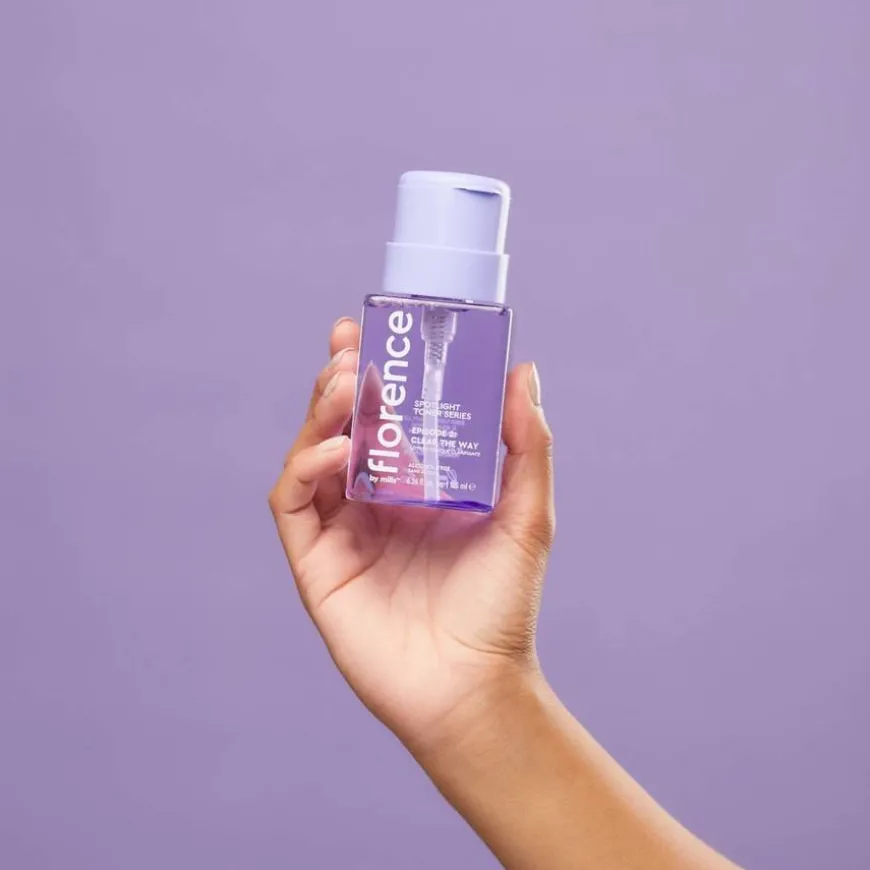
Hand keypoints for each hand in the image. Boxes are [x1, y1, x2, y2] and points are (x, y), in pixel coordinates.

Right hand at [269, 318, 554, 750]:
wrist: (472, 685)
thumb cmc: (500, 606)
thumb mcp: (526, 515)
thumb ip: (527, 445)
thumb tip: (524, 370)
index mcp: (414, 488)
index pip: (381, 417)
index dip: (371, 374)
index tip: (371, 330)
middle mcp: (372, 503)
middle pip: (338, 428)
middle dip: (336, 382)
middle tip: (347, 345)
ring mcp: (340, 531)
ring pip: (310, 456)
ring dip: (319, 415)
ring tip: (342, 384)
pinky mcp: (315, 562)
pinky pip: (294, 502)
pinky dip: (308, 468)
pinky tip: (340, 450)